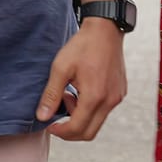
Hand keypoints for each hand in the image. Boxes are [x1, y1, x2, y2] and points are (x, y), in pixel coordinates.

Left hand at [37, 18, 126, 141]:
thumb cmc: (83, 45)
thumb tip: (42, 117)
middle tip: (58, 115)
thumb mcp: (60, 68)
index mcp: (95, 96)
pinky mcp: (120, 92)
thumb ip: (51, 95)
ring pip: (97, 122)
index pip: (77, 129)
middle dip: (70, 130)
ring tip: (69, 95)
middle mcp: (110, 101)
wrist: (105, 28)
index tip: (50, 125)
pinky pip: (104, 111)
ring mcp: (117, 97)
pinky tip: (81, 90)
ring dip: (80, 117)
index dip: (60, 132)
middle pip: (89, 133)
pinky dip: (90, 109)